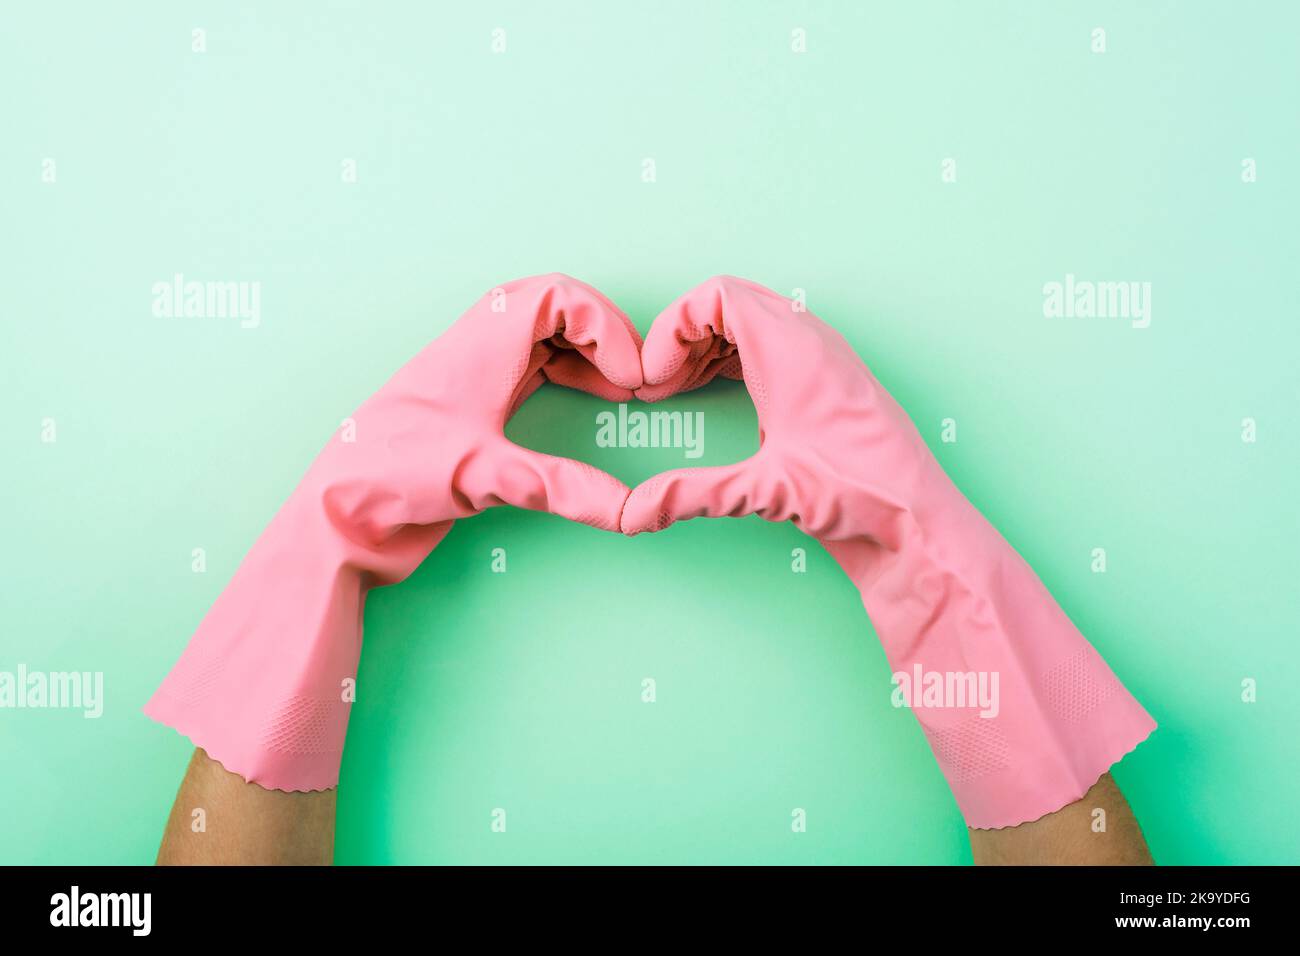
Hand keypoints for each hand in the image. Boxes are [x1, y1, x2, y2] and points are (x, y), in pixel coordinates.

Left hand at [145, 274, 643, 790]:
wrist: (333, 516)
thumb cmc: (390, 477)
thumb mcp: (484, 476)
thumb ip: (561, 488)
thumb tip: (632, 510)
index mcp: (479, 341)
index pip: (557, 294)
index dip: (606, 326)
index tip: (632, 378)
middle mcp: (478, 349)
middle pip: (556, 309)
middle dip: (604, 335)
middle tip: (636, 380)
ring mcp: (475, 379)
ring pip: (546, 340)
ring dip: (590, 357)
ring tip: (625, 393)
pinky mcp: (474, 412)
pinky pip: (534, 373)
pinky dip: (572, 380)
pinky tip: (591, 406)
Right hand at [621, 276, 1155, 829]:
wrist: (919, 522)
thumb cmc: (861, 496)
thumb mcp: (767, 493)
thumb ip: (692, 495)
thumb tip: (632, 513)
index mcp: (794, 347)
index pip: (716, 294)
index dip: (671, 328)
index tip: (654, 378)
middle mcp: (810, 340)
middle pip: (729, 301)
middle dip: (683, 335)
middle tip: (657, 385)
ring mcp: (821, 357)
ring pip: (748, 321)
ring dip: (704, 347)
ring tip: (674, 389)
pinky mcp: (825, 382)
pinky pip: (766, 345)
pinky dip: (730, 359)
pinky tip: (712, 395)